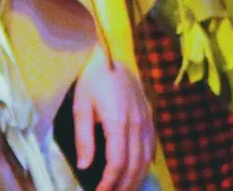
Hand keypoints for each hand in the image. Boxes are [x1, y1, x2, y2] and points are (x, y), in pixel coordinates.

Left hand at [68, 46, 152, 190]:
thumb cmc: (91, 79)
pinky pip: (151, 147)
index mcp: (118, 122)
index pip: (117, 162)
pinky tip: (137, 172)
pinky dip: (145, 164)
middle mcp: (137, 124)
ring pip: (146, 159)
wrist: (111, 55)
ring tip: (124, 190)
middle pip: (134, 165)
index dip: (110, 182)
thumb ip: (83, 137)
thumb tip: (84, 167)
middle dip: (123, 185)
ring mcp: (146, 120)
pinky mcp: (150, 117)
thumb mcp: (80, 105)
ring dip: (136, 179)